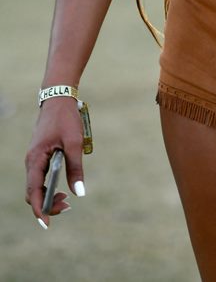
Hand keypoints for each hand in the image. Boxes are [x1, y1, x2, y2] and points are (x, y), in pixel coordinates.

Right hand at [25, 98, 85, 227]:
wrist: (58, 98)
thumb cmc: (66, 118)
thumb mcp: (74, 143)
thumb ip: (75, 168)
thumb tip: (79, 192)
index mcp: (36, 159)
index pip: (33, 191)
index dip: (39, 209)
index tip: (47, 222)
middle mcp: (31, 161)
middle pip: (33, 192)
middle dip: (47, 204)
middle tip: (67, 206)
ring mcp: (35, 158)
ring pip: (36, 185)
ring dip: (49, 196)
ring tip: (67, 199)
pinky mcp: (40, 155)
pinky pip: (40, 177)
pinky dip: (49, 186)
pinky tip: (62, 187)